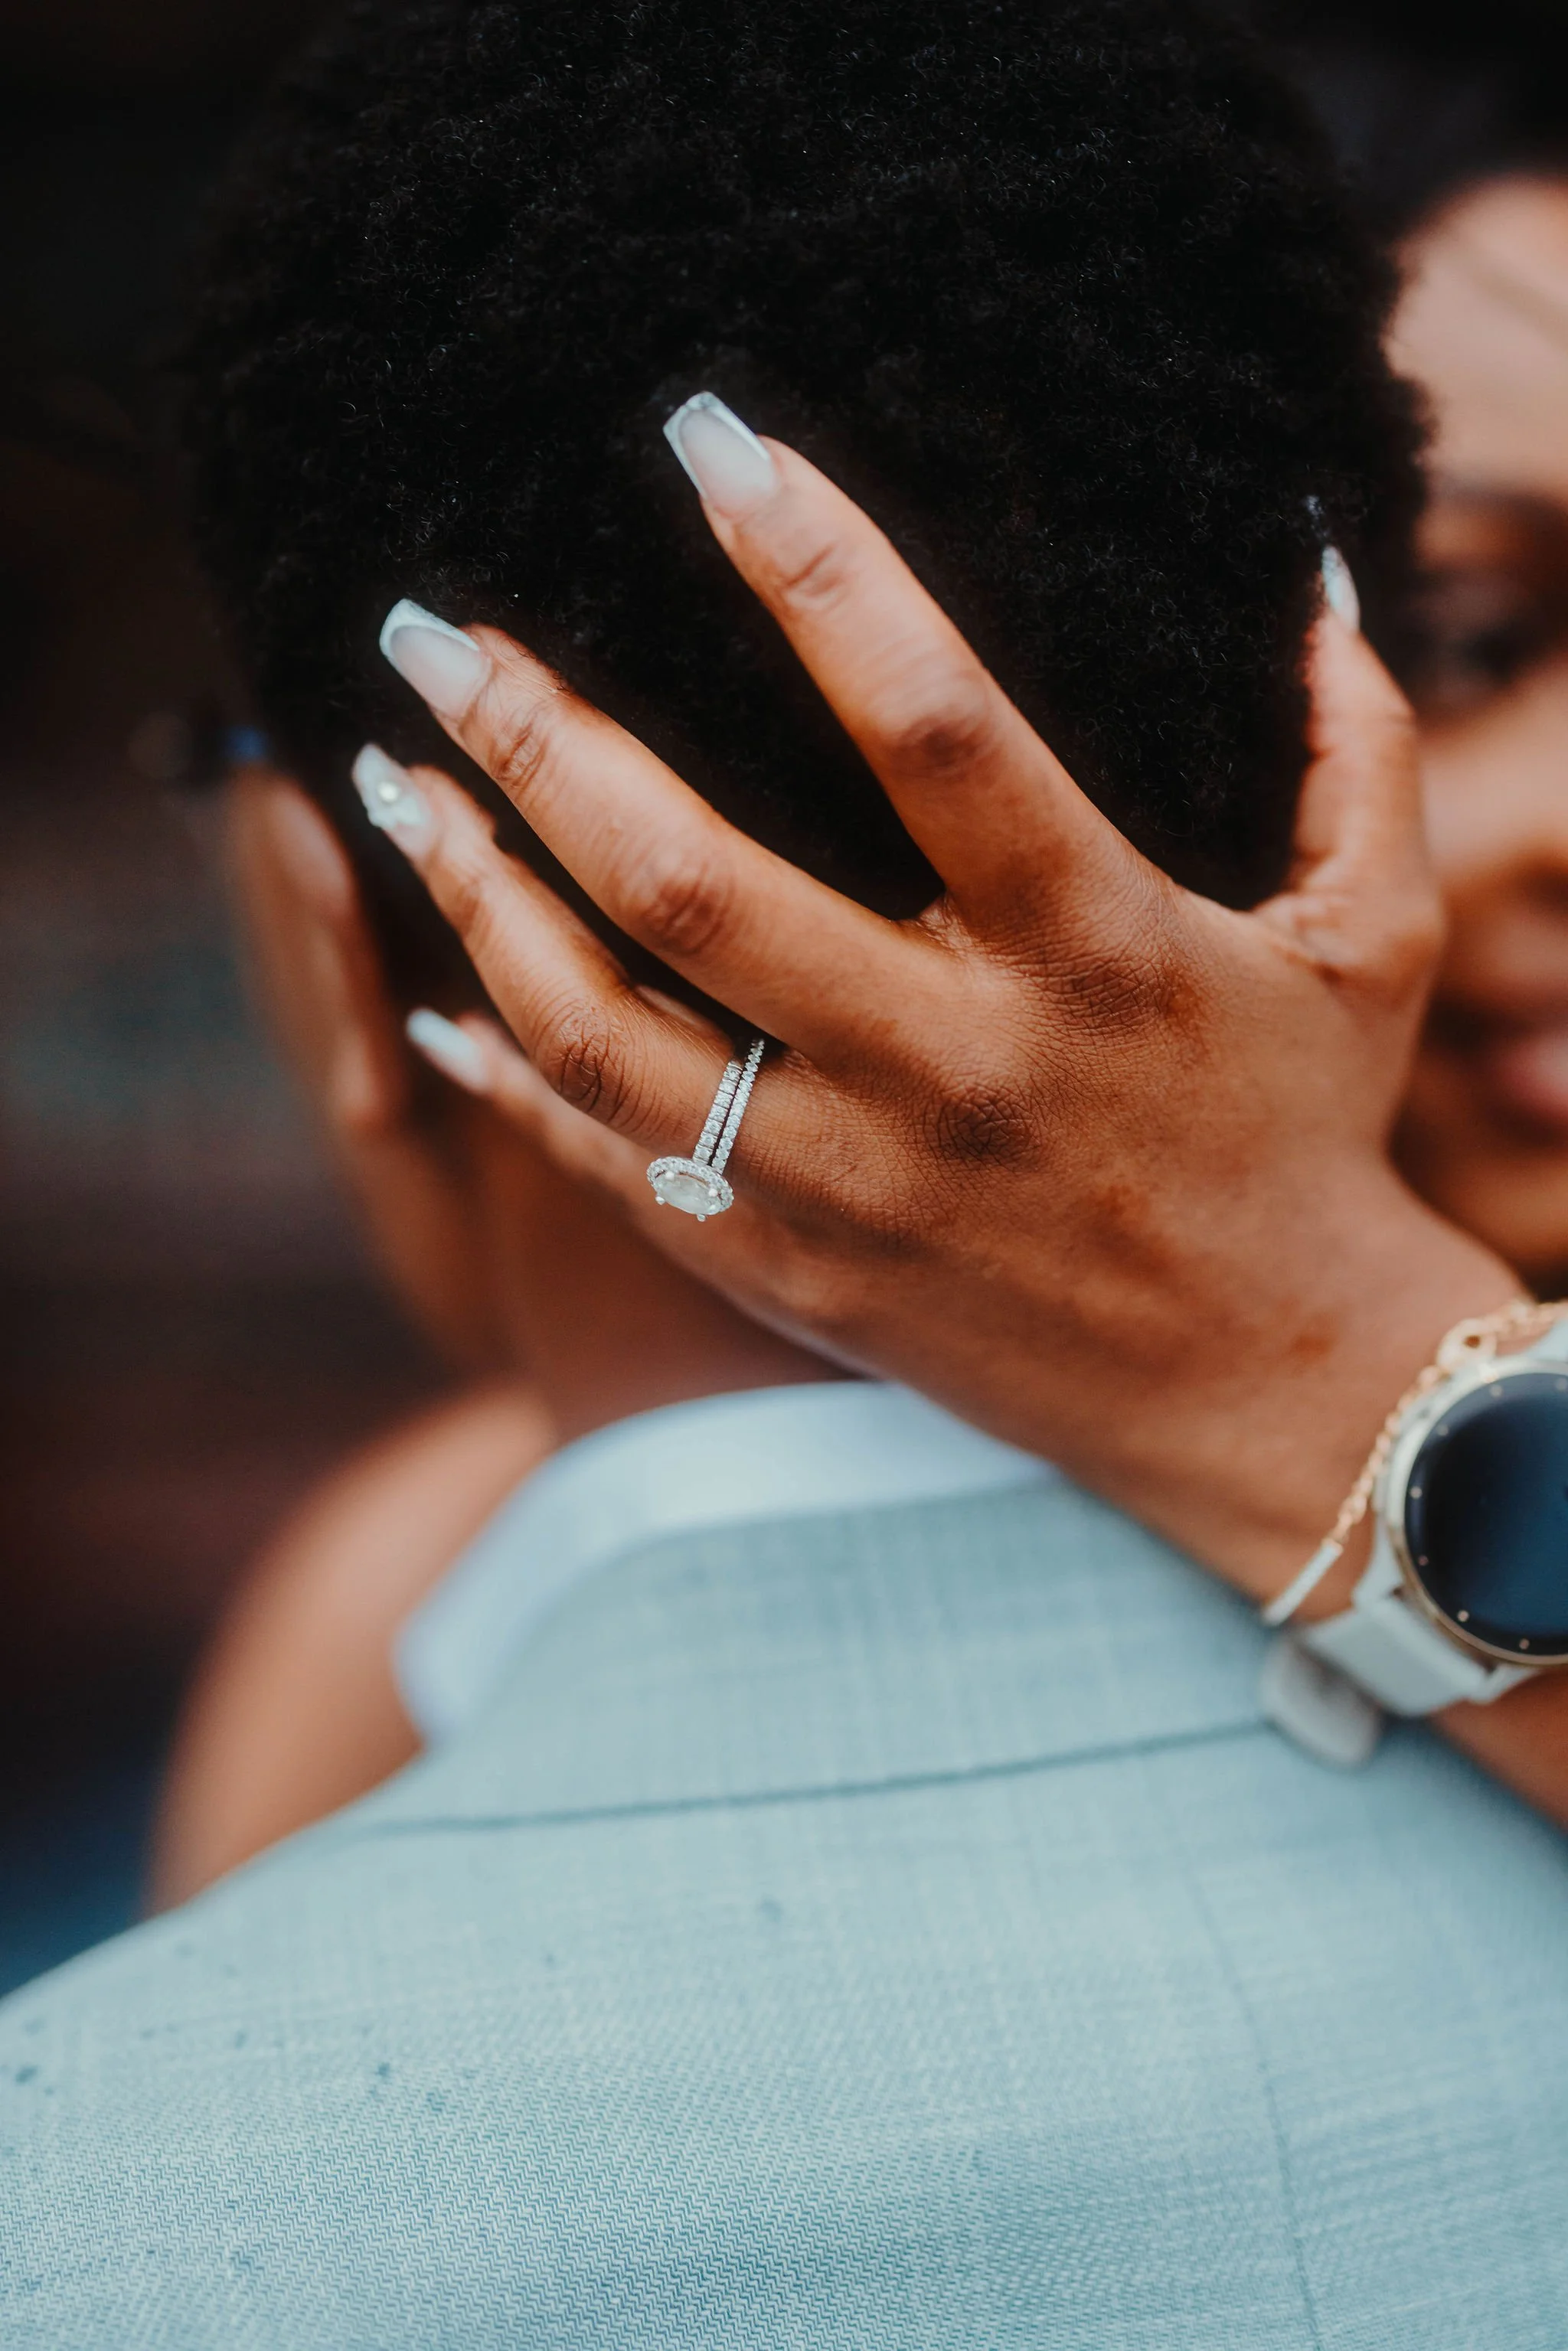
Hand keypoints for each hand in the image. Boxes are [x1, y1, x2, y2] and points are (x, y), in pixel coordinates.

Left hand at [365, 428, 1514, 1605]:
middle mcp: (954, 1064)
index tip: (707, 440)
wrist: (1266, 1394)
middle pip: (689, 873)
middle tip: (431, 630)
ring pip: (603, 1029)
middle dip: (535, 735)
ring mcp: (856, 1184)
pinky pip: (612, 1169)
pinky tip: (439, 1002)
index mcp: (1094, 946)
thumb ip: (1354, 753)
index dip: (814, 566)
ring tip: (398, 788)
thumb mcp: (1374, 944)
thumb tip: (1316, 572)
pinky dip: (510, 1082)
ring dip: (479, 896)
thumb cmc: (1309, 1142)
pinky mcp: (798, 1276)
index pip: (930, 722)